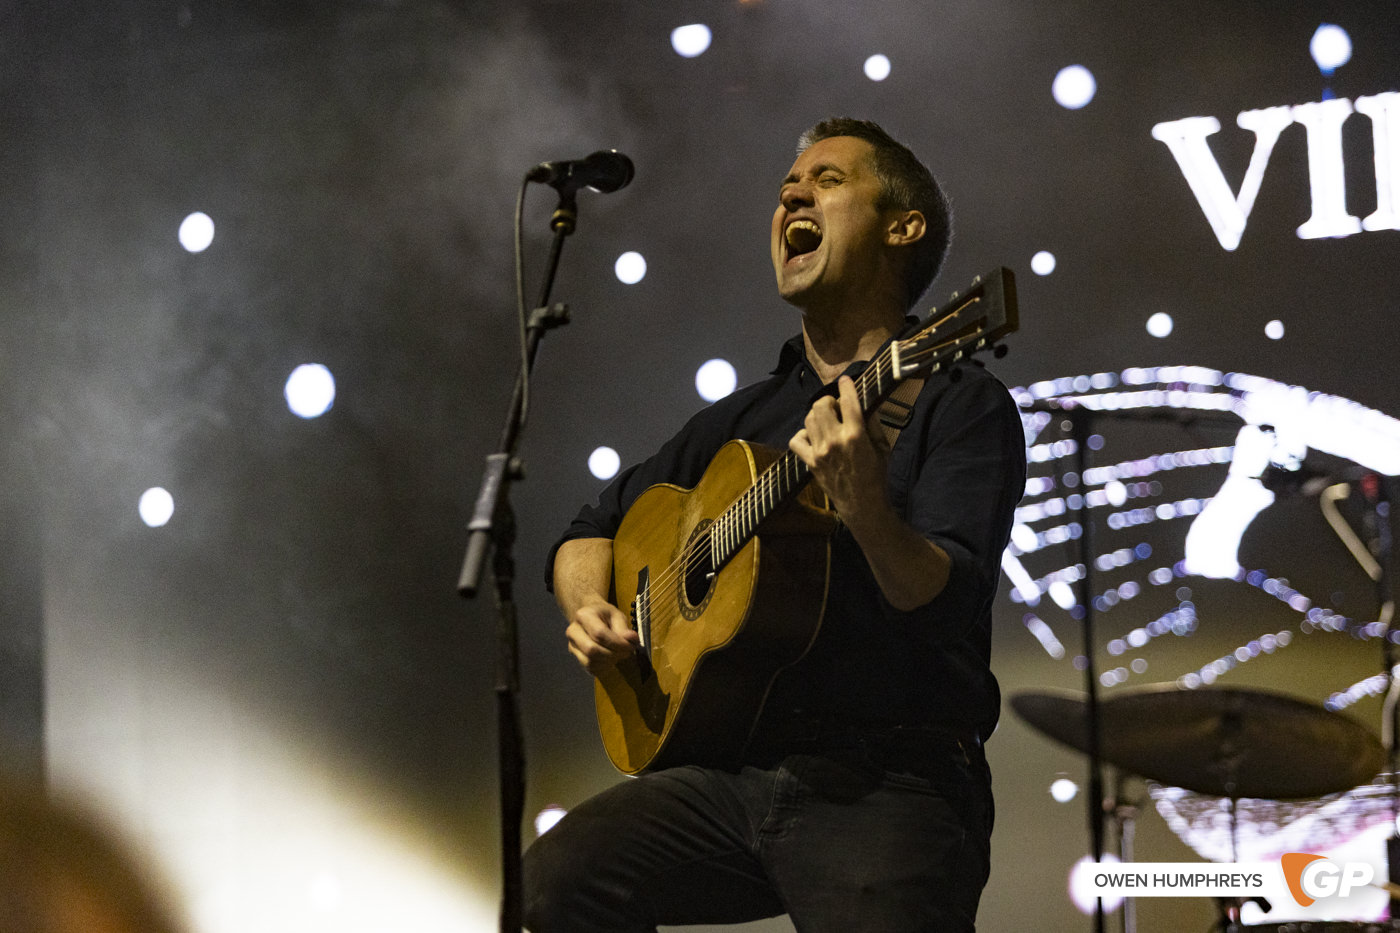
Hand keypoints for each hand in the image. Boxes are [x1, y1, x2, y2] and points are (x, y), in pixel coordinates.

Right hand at [565, 596, 639, 675]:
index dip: (617, 643)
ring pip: (590, 662)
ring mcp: (573, 646)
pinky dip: (605, 667)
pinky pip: (591, 669)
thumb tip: (632, 639)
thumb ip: (624, 628)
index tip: (631, 645)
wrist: (591, 617)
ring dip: (610, 661)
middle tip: (627, 651)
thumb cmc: (605, 615)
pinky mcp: (577, 657)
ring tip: (620, 653)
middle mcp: (573, 631)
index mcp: (583, 615)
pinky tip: (612, 658)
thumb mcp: (617, 615)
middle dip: (613, 654)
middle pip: (592, 650)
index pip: (599, 633)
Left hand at [788, 375, 891, 529]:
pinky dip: (802, 434)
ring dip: (816, 415)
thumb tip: (864, 404)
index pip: (848, 400)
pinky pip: (796, 440)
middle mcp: (835, 440)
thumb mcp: (883, 447)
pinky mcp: (810, 462)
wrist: (863, 505)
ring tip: (826, 420)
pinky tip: (813, 437)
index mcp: (856, 435)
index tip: (845, 380)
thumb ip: (873, 423)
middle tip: (836, 407)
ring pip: (808, 419)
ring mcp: (819, 451)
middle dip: (828, 401)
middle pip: (821, 405)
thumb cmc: (877, 476)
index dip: (846, 386)